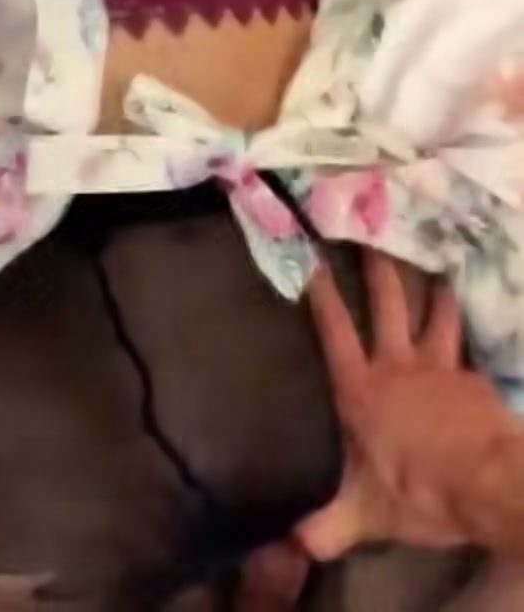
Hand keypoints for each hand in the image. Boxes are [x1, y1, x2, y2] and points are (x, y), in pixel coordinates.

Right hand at [295, 252, 515, 561]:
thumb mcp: (365, 515)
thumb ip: (326, 525)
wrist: (488, 483)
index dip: (323, 296)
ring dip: (435, 292)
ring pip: (437, 316)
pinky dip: (467, 339)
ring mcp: (442, 368)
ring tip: (438, 268)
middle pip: (388, 305)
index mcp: (363, 390)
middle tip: (376, 235)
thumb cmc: (419, 492)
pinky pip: (468, 351)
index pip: (335, 332)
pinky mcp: (476, 380)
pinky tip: (472, 335)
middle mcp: (399, 366)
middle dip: (380, 269)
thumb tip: (290, 543)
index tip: (314, 259)